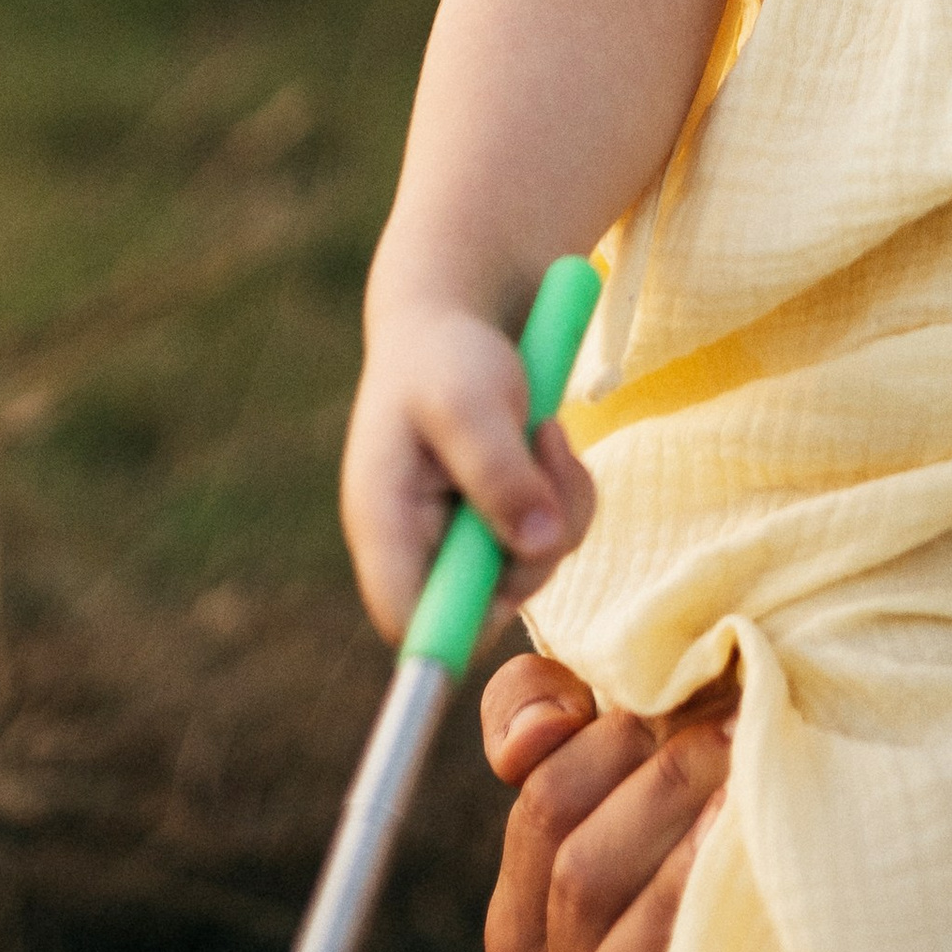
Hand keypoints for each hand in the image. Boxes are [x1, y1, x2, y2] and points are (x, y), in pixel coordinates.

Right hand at [339, 301, 596, 642]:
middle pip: (487, 602)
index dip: (451, 631)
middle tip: (543, 447)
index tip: (506, 594)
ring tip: (540, 429)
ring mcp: (463, 541)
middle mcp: (420, 547)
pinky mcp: (502, 526)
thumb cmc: (445, 357)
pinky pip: (556, 537)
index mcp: (383, 524)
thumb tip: (538, 545)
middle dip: (534, 536)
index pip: (406, 619)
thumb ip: (497, 471)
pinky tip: (546, 437)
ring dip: (559, 500)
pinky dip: (568, 490)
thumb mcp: (468, 401)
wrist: (460, 320)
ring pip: (534, 567)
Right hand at [483, 651, 737, 951]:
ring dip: (681, 879)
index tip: (700, 690)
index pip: (547, 804)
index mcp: (523, 915)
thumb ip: (534, 700)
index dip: (621, 738)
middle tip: (741, 728)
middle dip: (668, 786)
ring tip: (748, 804)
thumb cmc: (684, 815)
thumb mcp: (609, 745)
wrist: (774, 947)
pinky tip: (721, 940)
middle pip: (582, 874)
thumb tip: (537, 733)